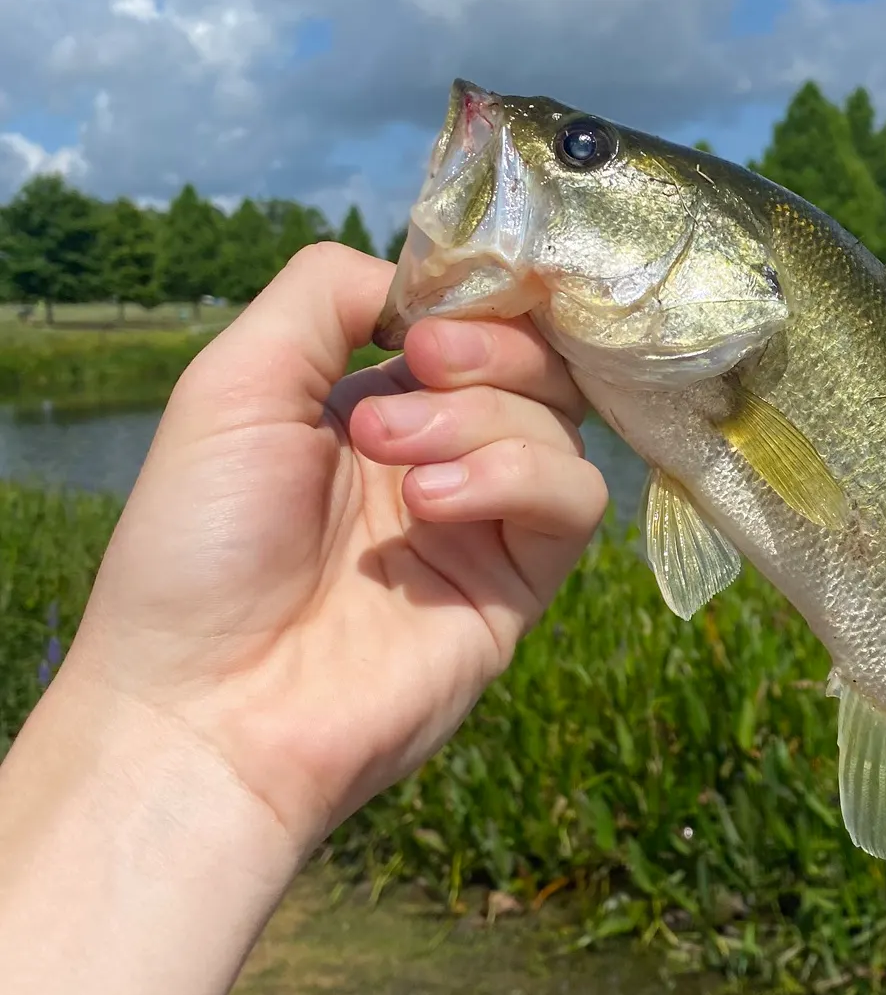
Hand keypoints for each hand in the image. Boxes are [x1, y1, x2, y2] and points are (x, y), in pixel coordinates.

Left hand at [67, 242, 607, 855]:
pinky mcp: (520, 582)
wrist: (208, 706)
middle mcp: (437, 452)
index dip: (472, 301)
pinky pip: (575, 498)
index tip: (425, 316)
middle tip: (417, 370)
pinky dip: (518, 477)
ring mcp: (483, 518)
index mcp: (370, 402)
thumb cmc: (199, 543)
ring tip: (398, 461)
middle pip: (532, 359)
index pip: (470, 322)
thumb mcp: (235, 382)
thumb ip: (326, 295)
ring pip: (559, 421)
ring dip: (483, 417)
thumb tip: (424, 288)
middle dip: (487, 349)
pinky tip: (437, 503)